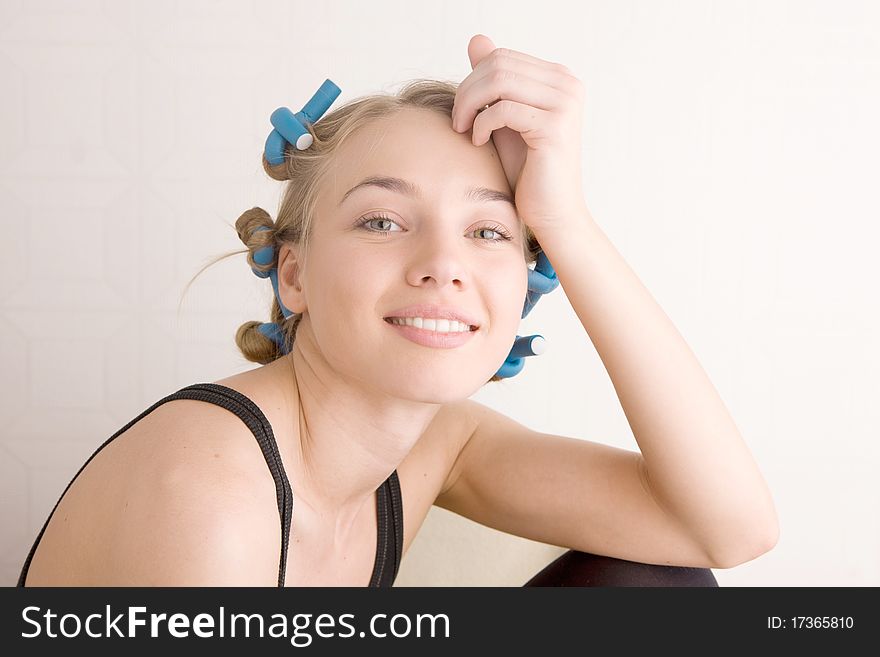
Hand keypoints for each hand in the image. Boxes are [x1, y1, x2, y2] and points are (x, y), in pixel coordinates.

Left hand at [452, 34, 587, 235]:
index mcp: (559, 79)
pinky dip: (481, 124)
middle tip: (457, 122)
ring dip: (470, 105)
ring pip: (499, 81)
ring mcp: (565, 103)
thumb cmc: (526, 171)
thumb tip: (477, 40)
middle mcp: (567, 85)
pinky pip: (503, 109)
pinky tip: (478, 142)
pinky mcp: (555, 126)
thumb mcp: (502, 119)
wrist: (551, 213)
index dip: (473, 81)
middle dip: (468, 91)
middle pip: (498, 64)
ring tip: (464, 130)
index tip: (462, 112)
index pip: (502, 57)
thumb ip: (492, 82)